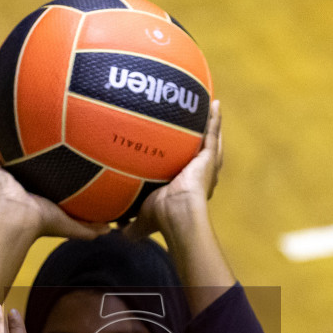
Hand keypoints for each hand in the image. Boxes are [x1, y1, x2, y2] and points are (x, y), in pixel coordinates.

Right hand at [0, 122, 108, 240]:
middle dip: (19, 145)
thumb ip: (90, 226)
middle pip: (16, 159)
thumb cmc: (42, 223)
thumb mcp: (71, 224)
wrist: (18, 221)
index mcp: (32, 190)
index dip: (42, 161)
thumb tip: (110, 229)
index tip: (51, 146)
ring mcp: (1, 173)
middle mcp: (15, 180)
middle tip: (28, 126)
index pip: (37, 173)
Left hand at [123, 99, 222, 241]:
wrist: (178, 214)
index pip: (184, 171)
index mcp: (185, 187)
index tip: (176, 150)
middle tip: (196, 123)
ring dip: (210, 125)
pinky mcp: (209, 157)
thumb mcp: (142, 221)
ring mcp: (205, 165)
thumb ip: (130, 225)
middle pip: (200, 152)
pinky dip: (215, 118)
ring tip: (208, 107)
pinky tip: (215, 103)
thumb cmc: (161, 219)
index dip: (183, 162)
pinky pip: (213, 133)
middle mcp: (198, 175)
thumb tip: (116, 229)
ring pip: (210, 141)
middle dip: (200, 140)